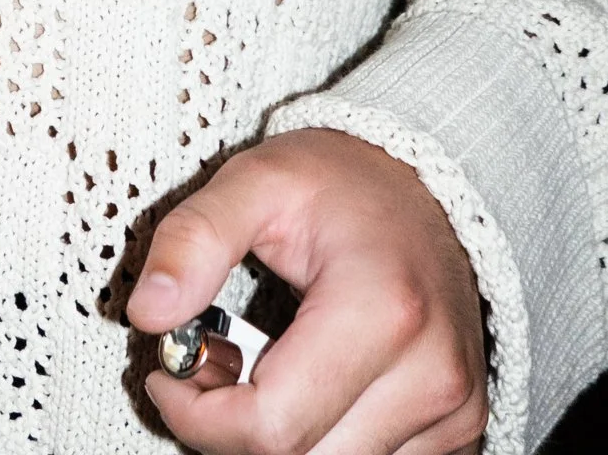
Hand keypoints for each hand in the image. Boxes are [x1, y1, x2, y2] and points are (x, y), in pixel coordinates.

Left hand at [126, 129, 486, 454]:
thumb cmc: (340, 180)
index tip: (166, 374)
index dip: (199, 416)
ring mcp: (453, 411)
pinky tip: (299, 390)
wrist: (419, 183)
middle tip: (206, 364)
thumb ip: (193, 239)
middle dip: (231, 426)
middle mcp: (431, 375)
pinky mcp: (459, 430)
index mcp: (382, 310)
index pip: (274, 427)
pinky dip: (322, 442)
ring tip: (252, 369)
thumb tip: (148, 312)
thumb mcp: (255, 182)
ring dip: (277, 439)